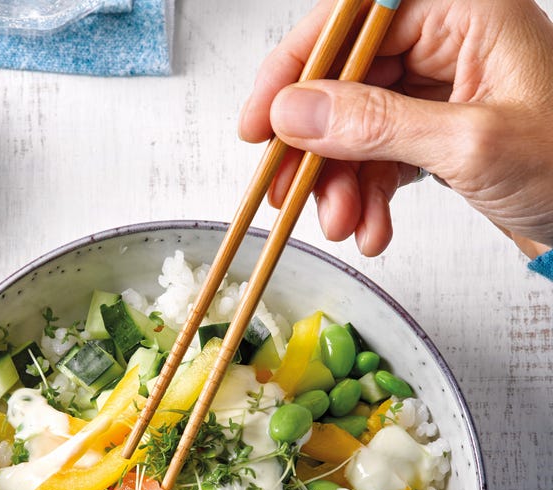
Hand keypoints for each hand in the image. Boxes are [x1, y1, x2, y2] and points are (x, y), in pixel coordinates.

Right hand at [239, 0, 552, 256]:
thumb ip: (376, 123)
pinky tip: (372, 229)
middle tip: (290, 192)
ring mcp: (438, 89)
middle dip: (318, 149)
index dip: (294, 69)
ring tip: (345, 225)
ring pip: (354, 127)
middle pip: (345, 81)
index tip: (260, 123)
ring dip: (339, 184)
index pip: (351, 20)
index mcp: (464, 11)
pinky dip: (366, 197)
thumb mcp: (468, 145)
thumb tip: (294, 111)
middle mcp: (447, 41)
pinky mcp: (433, 132)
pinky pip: (377, 158)